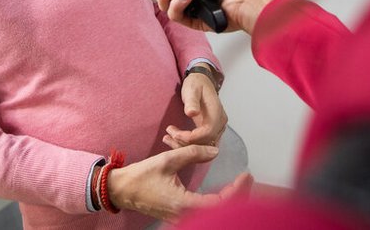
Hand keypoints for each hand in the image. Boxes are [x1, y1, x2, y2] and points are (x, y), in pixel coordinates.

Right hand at [106, 145, 252, 221]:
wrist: (122, 190)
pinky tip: (225, 192)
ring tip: (240, 184)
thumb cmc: (142, 176)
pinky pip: (206, 213)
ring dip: (230, 201)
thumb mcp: (167, 160)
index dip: (237, 191)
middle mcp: (185, 216)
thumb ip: (192, 153)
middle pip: (222, 212)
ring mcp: (182, 219)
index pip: (220, 204)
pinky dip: (219, 204)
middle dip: (238, 196)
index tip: (245, 175)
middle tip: (248, 179)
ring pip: (215, 214)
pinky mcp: (180, 216)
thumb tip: (215, 151)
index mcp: (183, 204)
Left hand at [164, 69, 227, 148]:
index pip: (207, 132)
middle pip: (206, 142)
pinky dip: (190, 144)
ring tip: (169, 138)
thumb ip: (192, 101)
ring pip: (204, 146)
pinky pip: (202, 143)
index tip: (176, 134)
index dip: (191, 137)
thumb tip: (192, 113)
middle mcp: (220, 123)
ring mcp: (217, 128)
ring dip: (187, 146)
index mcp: (217, 112)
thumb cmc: (196, 85)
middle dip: (187, 143)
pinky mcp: (211, 130)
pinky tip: (177, 139)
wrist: (201, 81)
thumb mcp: (191, 90)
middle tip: (169, 135)